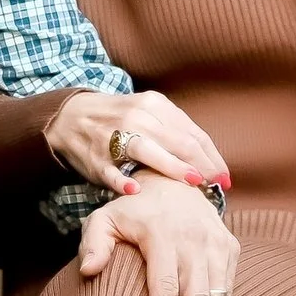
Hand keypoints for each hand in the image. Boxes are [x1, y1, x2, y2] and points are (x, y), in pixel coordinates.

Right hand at [46, 89, 230, 199]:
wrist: (71, 116)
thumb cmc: (119, 118)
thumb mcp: (148, 112)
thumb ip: (175, 131)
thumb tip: (209, 160)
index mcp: (154, 104)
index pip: (192, 133)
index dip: (212, 156)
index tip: (225, 177)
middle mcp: (136, 117)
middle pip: (178, 142)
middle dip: (203, 165)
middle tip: (218, 185)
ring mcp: (114, 137)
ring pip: (149, 151)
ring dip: (174, 168)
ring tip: (194, 183)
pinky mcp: (96, 158)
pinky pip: (111, 171)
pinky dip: (123, 181)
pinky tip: (136, 190)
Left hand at [78, 177, 240, 295]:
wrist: (173, 179)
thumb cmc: (132, 208)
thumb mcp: (104, 217)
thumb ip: (93, 243)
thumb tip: (88, 271)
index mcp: (162, 233)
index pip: (164, 285)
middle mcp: (194, 238)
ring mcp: (216, 243)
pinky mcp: (230, 248)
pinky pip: (228, 290)